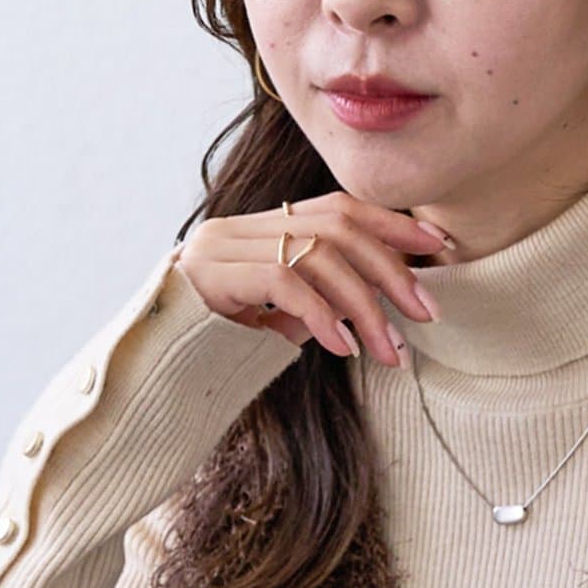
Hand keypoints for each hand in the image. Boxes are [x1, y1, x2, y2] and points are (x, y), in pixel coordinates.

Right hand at [174, 191, 449, 365]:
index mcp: (260, 232)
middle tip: (427, 313)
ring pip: (317, 254)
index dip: (391, 225)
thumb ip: (314, 308)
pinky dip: (323, 315)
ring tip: (391, 352)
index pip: (337, 208)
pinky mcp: (210, 275)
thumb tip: (363, 317)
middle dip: (391, 269)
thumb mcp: (277, 327)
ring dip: (366, 307)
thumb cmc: (217, 357)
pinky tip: (343, 348)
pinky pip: (284, 283)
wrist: (149, 378)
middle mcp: (240, 229)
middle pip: (337, 227)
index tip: (439, 246)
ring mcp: (222, 248)